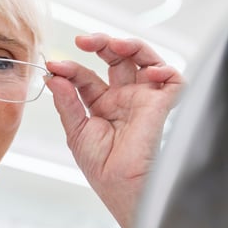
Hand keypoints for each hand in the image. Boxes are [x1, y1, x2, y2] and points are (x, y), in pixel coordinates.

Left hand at [46, 34, 183, 227]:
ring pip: (143, 59)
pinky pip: (173, 79)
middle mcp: (124, 98)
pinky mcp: (163, 105)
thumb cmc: (102, 168)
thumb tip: (54, 77)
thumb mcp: (76, 131)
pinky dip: (164, 69)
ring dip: (130, 46)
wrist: (121, 187)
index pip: (86, 75)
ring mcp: (143, 99)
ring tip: (115, 44)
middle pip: (117, 58)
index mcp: (102, 105)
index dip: (71, 67)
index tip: (54, 66)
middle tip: (83, 40)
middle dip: (102, 44)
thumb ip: (67, 102)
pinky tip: (149, 71)